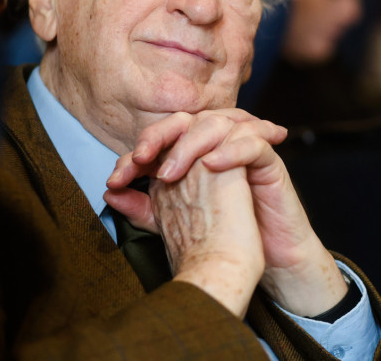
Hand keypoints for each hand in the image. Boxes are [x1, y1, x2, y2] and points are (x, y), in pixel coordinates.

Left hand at [104, 110, 348, 316]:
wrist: (267, 261)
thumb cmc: (227, 238)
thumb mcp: (175, 222)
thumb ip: (144, 207)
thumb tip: (109, 193)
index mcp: (198, 153)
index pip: (165, 135)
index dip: (138, 151)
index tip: (115, 179)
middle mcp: (220, 145)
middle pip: (189, 119)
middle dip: (160, 135)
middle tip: (140, 160)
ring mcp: (246, 150)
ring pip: (220, 122)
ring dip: (191, 143)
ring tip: (171, 173)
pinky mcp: (271, 162)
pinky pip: (254, 142)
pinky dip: (232, 150)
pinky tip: (212, 165)